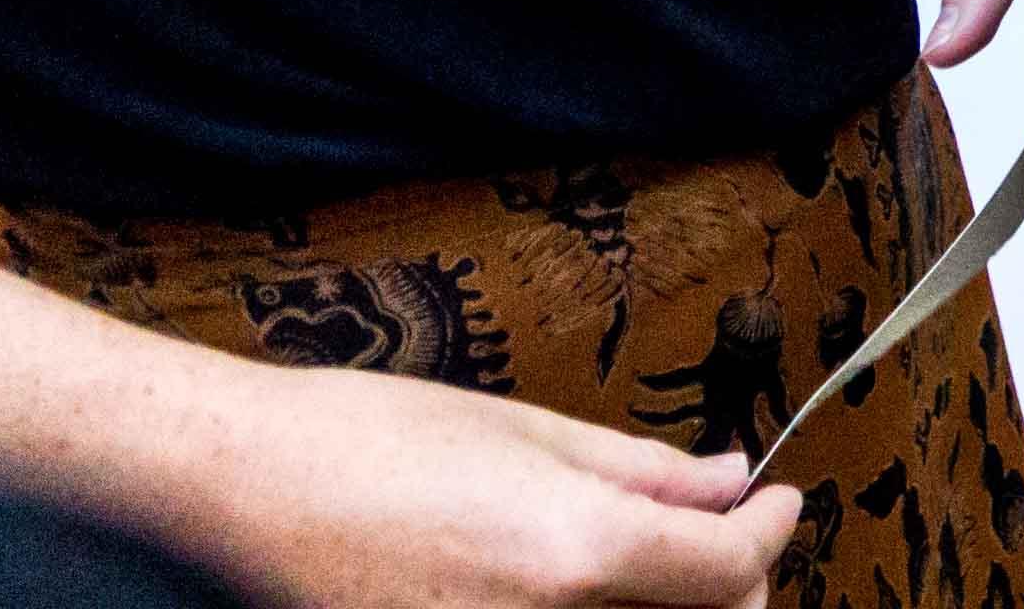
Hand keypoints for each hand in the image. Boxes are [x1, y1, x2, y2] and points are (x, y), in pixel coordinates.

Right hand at [184, 366, 795, 608]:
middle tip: (726, 539)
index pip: (728, 572)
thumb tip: (728, 481)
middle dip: (730, 589)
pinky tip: (583, 591)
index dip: (770, 531)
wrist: (244, 487)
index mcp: (576, 557)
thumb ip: (642, 472)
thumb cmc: (373, 439)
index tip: (778, 502)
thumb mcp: (529, 433)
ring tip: (659, 565)